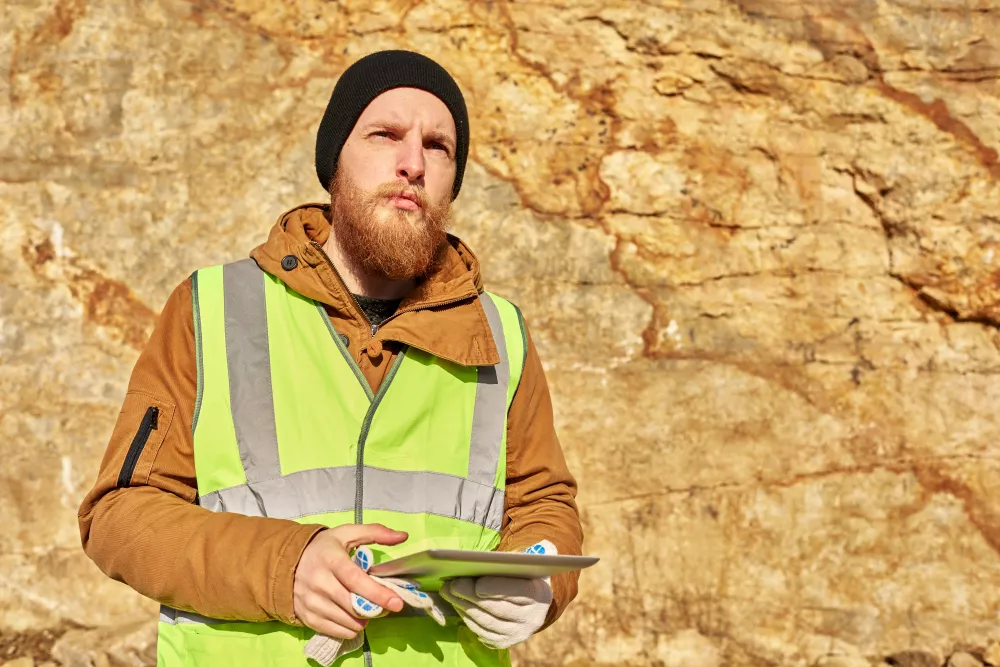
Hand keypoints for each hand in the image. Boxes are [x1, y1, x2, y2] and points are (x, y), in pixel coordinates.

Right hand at [293, 524, 407, 638]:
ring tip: (367, 609)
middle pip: (352, 604)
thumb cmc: (324, 548)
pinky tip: (354, 617)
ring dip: (364, 619)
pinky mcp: (307, 617)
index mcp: (331, 559)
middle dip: (374, 609)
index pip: (355, 580)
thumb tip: (403, 537)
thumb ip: (376, 533)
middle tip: (385, 606)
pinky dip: (351, 628)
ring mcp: (311, 602)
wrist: (287, 562)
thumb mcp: (347, 534)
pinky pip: (336, 632)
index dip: (377, 593)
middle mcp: (319, 582)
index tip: (396, 603)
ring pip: (347, 621)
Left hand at [439, 540, 556, 648]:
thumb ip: (509, 561)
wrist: (533, 602)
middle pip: (496, 608)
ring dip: (463, 606)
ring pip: (486, 622)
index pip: (517, 591)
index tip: (476, 583)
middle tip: (452, 584)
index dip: (496, 588)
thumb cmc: (522, 576)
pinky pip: (481, 632)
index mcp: (539, 595)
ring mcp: (518, 634)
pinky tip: (457, 604)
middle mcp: (532, 619)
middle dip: (470, 596)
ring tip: (448, 592)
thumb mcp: (523, 565)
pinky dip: (467, 618)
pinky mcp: (504, 643)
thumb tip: (480, 560)